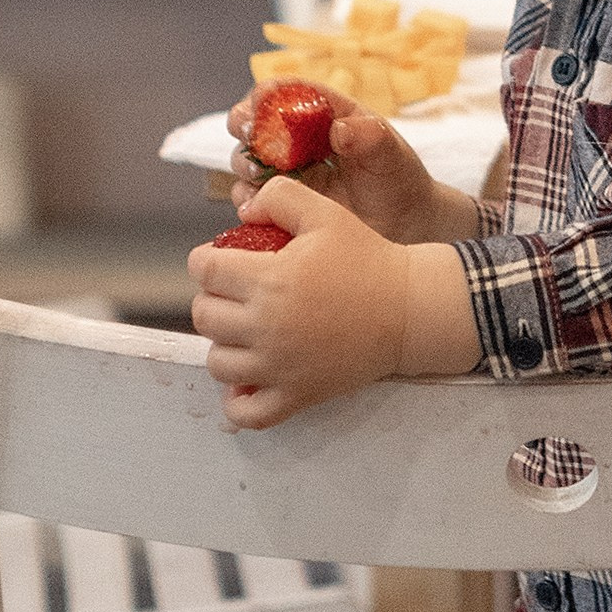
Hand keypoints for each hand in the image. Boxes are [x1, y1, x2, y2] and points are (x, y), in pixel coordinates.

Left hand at [190, 180, 410, 429]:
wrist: (407, 308)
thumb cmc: (367, 258)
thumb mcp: (325, 213)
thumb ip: (279, 197)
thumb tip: (243, 211)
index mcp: (269, 279)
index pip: (204, 270)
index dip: (205, 259)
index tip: (221, 259)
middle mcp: (266, 326)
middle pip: (204, 315)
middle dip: (213, 298)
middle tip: (237, 291)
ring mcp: (278, 367)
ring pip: (217, 362)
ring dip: (224, 343)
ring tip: (245, 331)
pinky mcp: (296, 395)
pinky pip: (247, 414)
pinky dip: (238, 402)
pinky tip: (249, 380)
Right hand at [227, 89, 451, 241]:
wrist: (404, 223)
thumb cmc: (399, 178)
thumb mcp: (391, 154)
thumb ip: (370, 137)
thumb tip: (338, 130)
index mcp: (325, 113)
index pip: (288, 92)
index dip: (268, 93)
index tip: (259, 103)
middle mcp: (300, 139)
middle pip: (257, 121)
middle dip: (244, 123)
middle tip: (248, 134)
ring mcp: (289, 171)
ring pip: (249, 159)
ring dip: (244, 163)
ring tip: (257, 173)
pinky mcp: (283, 202)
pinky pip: (252, 197)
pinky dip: (247, 199)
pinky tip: (256, 205)